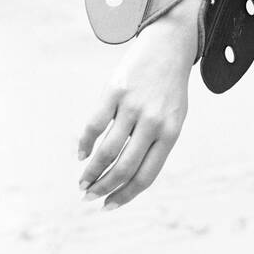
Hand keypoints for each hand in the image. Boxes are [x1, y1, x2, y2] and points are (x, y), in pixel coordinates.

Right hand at [76, 6, 197, 208]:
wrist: (169, 47)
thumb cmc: (169, 90)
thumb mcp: (173, 119)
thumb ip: (155, 145)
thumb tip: (124, 177)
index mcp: (170, 133)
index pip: (145, 175)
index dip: (125, 195)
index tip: (109, 206)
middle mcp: (153, 122)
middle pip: (124, 168)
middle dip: (103, 188)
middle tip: (88, 197)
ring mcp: (133, 107)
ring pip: (106, 151)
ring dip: (90, 172)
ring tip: (82, 182)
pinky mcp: (115, 91)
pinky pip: (94, 125)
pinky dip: (84, 143)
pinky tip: (80, 155)